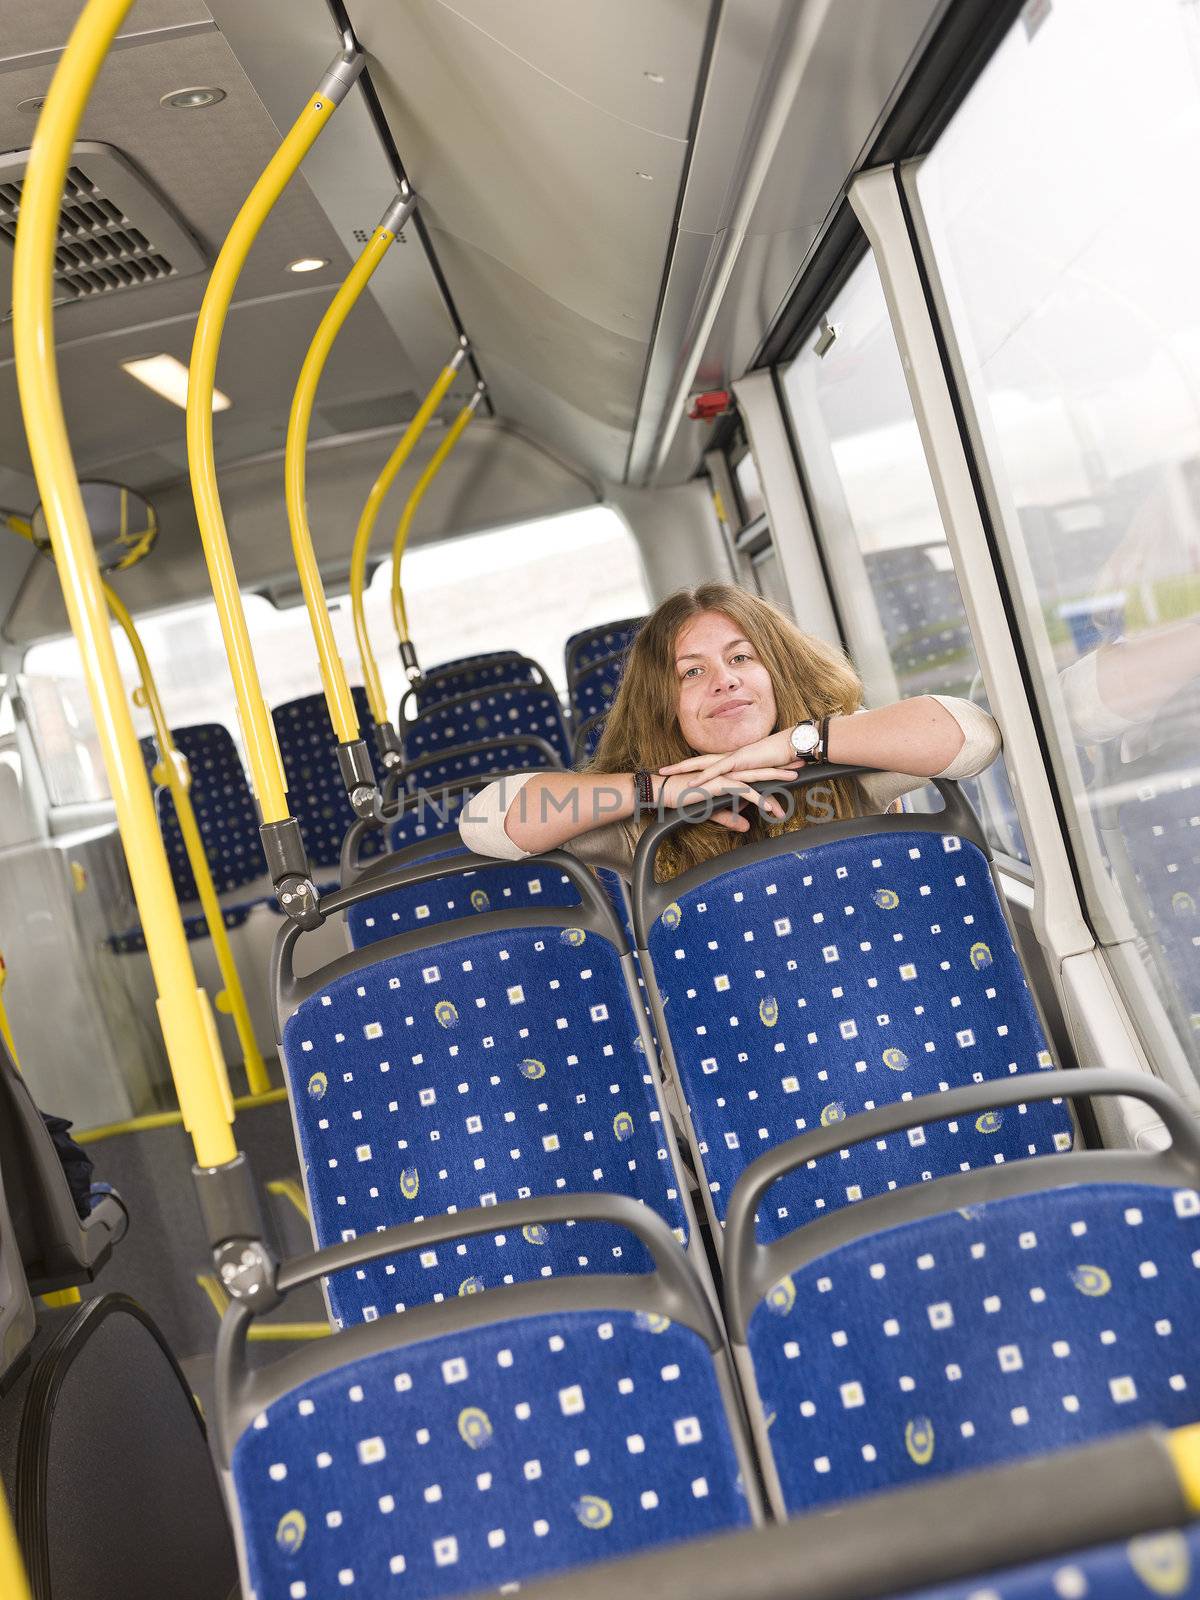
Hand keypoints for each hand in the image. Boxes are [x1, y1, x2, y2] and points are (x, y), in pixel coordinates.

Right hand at [656, 768, 796, 832]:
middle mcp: (729, 772)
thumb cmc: (685, 799)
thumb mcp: (712, 812)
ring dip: (775, 779)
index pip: (755, 772)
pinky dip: (757, 799)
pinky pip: (743, 792)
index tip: (790, 770)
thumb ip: (731, 818)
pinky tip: (770, 806)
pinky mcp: (719, 784)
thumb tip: (747, 827)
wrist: (665, 793)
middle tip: (801, 765)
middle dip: (781, 767)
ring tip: (794, 780)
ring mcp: (724, 776)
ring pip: (756, 777)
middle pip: (761, 769)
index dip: (773, 770)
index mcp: (728, 776)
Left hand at [658, 729, 800, 783]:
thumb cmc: (778, 761)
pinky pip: (720, 770)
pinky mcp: (741, 761)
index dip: (688, 768)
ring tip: (667, 774)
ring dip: (684, 769)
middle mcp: (728, 757)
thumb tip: (743, 802)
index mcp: (731, 760)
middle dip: (678, 767)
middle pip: (697, 761)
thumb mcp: (759, 779)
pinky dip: (706, 776)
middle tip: (660, 772)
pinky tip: (693, 782)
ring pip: (703, 763)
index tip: (673, 773)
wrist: (791, 747)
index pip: (705, 764)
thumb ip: (749, 790)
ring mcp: (733, 757)